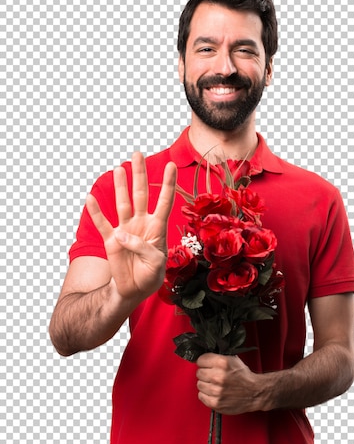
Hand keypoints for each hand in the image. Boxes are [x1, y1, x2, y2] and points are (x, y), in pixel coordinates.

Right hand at [86, 151, 176, 300]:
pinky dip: (96, 212)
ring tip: (119, 168)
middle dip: (140, 175)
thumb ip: (143, 247)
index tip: (172, 165)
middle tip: (138, 154)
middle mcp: (141, 224)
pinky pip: (102, 224)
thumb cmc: (150, 275)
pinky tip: (90, 198)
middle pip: (141, 195)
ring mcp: (125, 230)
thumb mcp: (156, 263)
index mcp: (157, 228)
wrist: (134, 290)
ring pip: (122, 203)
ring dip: (120, 186)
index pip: (164, 201)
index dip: (167, 184)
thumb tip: (121, 234)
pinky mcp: (111, 240)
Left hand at [196, 353, 262, 414]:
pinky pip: (201, 396)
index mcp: (222, 363)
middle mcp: (218, 376)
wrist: (255, 393)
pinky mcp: (216, 403)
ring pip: (199, 385)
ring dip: (206, 385)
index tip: (208, 365)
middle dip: (205, 373)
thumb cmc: (244, 376)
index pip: (200, 360)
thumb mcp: (233, 360)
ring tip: (215, 385)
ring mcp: (216, 391)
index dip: (204, 362)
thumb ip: (217, 357)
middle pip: (199, 373)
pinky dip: (206, 395)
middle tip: (213, 376)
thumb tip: (202, 358)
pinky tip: (215, 393)